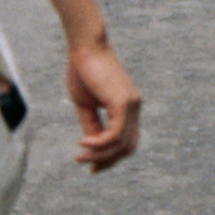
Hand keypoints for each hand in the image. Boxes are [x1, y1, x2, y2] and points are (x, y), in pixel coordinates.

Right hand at [65, 39, 141, 171]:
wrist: (85, 46)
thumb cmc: (84, 71)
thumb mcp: (86, 105)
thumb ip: (92, 125)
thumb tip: (92, 147)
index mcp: (128, 107)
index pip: (127, 141)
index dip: (111, 158)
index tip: (92, 167)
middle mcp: (135, 107)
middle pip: (128, 148)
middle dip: (107, 161)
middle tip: (86, 165)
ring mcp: (132, 105)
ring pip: (121, 144)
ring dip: (100, 155)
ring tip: (79, 156)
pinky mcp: (124, 102)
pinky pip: (115, 134)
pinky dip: (99, 144)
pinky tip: (83, 144)